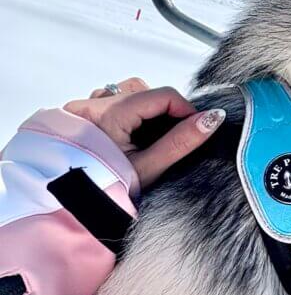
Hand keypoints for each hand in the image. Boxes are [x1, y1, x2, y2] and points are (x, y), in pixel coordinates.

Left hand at [65, 77, 224, 189]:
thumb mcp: (149, 167)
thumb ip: (181, 141)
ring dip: (144, 107)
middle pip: (144, 89)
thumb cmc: (108, 189)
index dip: (186, 108)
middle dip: (163, 108)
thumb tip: (213, 118)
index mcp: (108, 115)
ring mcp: (82, 107)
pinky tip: (129, 134)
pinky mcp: (79, 113)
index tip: (196, 126)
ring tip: (147, 135)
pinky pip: (111, 99)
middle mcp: (91, 104)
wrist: (73, 206)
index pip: (162, 95)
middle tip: (169, 136)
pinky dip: (126, 110)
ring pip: (127, 91)